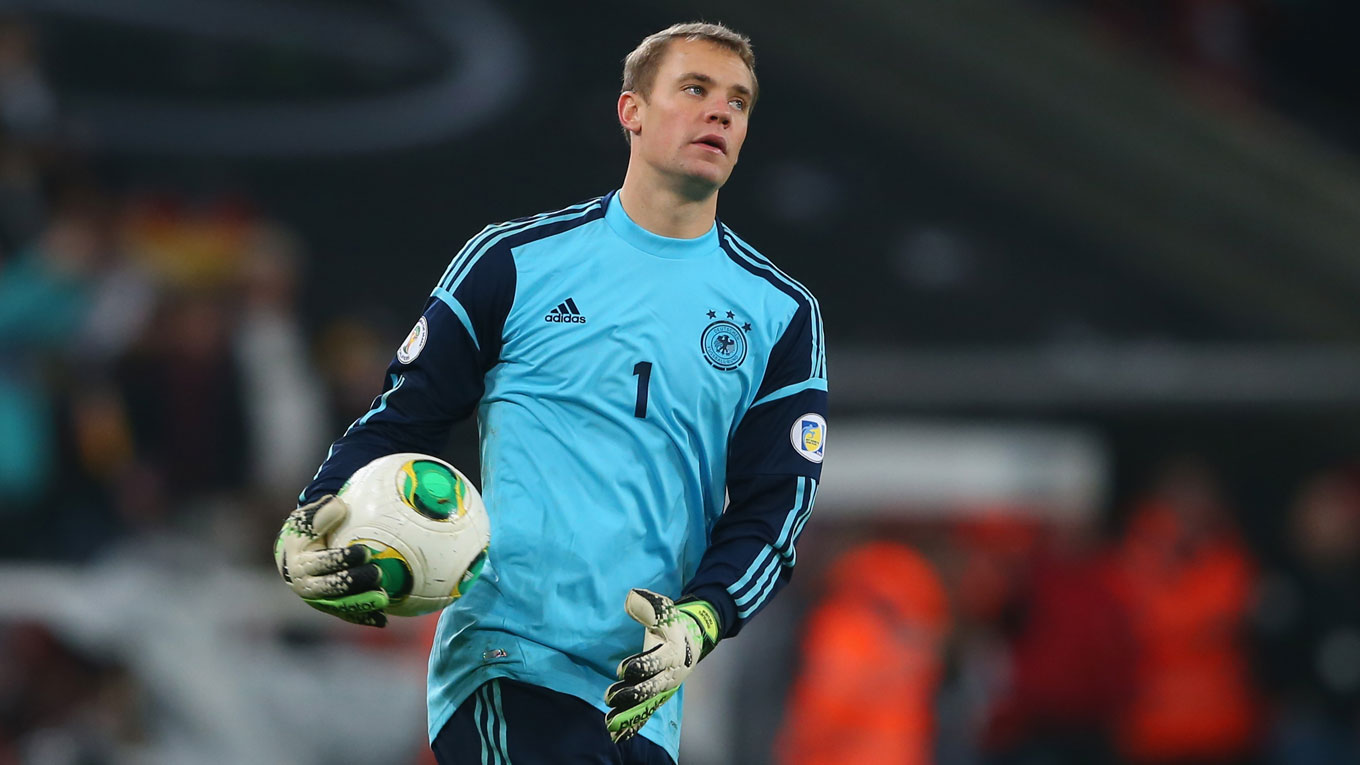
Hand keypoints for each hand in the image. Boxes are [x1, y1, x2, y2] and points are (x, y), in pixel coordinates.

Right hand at [274, 494, 389, 627]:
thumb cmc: (306, 533)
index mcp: (299, 565)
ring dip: (362, 604)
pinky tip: (382, 619)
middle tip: (377, 573)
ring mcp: (318, 601)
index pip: (322, 563)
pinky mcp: (330, 608)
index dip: (343, 559)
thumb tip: (339, 506)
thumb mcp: (307, 519)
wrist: (294, 556)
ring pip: (340, 606)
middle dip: (354, 582)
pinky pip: (347, 615)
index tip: (365, 552)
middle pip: (331, 588)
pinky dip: (363, 618)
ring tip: (383, 598)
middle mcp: (306, 587)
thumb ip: (321, 513)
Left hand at [604, 589, 719, 741]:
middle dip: (631, 695)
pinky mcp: (659, 697)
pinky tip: (618, 735)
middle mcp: (670, 674)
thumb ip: (649, 606)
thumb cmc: (674, 624)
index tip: (621, 670)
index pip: (656, 662)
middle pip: (652, 688)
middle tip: (610, 697)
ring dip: (630, 714)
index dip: (641, 667)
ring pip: (648, 704)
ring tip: (610, 723)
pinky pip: (647, 713)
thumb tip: (632, 597)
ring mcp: (665, 688)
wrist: (694, 639)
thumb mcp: (665, 611)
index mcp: (672, 653)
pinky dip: (634, 725)